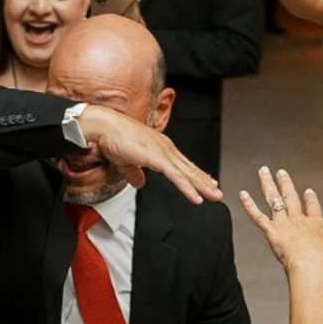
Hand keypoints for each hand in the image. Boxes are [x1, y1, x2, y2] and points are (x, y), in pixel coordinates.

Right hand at [77, 105, 221, 204]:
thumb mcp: (126, 161)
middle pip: (189, 168)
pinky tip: (195, 197)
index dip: (195, 174)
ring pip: (187, 173)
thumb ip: (134, 173)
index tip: (206, 182)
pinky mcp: (157, 158)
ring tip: (214, 196)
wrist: (106, 126)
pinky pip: (176, 176)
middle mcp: (166, 148)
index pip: (182, 164)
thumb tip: (139, 183)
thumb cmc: (113, 138)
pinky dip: (187, 188)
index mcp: (160, 147)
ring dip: (202, 186)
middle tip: (217, 192)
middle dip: (204, 181)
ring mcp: (163, 153)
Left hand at [239, 167, 322, 273]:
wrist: (313, 265)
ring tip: (263, 171)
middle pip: (291, 197)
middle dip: (285, 183)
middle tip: (281, 172)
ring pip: (274, 199)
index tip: (308, 191)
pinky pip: (257, 216)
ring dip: (267, 184)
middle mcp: (299, 219)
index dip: (310, 199)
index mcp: (316, 224)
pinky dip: (249, 205)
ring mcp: (284, 224)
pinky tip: (243, 194)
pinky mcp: (272, 231)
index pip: (313, 207)